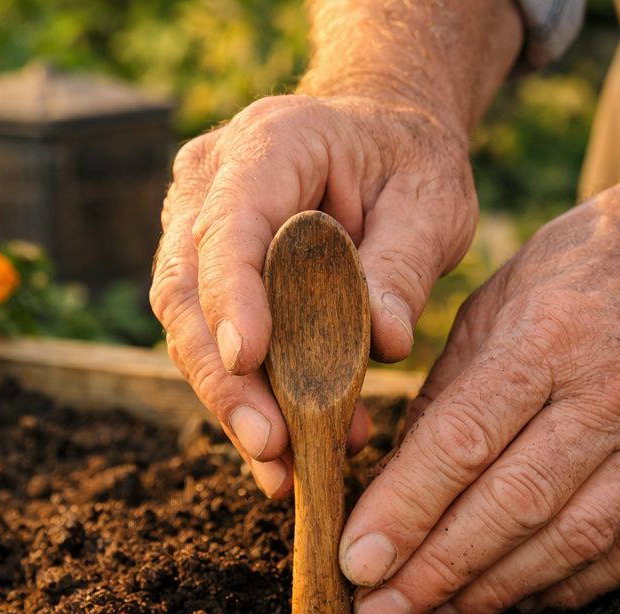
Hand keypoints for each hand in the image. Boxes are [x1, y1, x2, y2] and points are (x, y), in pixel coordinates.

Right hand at [150, 91, 478, 496]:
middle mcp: (209, 184)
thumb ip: (403, 266)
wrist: (379, 139)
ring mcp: (191, 230)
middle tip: (270, 448)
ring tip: (283, 467)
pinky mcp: (200, 277)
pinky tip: (288, 450)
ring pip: (187, 329)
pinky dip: (248, 400)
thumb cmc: (407, 161)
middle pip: (186, 290)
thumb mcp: (433, 201)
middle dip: (224, 379)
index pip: (229, 225)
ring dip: (232, 404)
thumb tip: (386, 343)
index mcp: (268, 144)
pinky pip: (210, 346)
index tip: (250, 359)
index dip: (232, 296)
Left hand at [340, 180, 619, 613]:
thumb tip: (392, 488)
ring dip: (491, 595)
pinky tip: (509, 604)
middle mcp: (615, 392)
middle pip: (513, 506)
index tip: (356, 563)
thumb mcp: (500, 299)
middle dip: (435, 573)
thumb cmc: (591, 267)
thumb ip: (446, 392)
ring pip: (568, 543)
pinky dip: (560, 589)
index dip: (405, 510)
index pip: (464, 440)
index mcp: (550, 335)